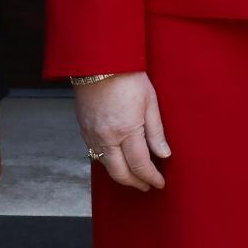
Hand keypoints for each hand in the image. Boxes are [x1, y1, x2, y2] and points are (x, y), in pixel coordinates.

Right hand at [74, 72, 170, 191]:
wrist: (98, 61)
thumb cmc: (126, 76)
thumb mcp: (149, 101)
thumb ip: (156, 131)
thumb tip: (164, 154)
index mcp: (126, 130)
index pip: (140, 165)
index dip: (151, 177)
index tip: (159, 183)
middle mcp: (107, 137)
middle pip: (120, 173)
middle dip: (135, 183)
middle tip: (147, 185)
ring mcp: (92, 135)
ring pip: (106, 166)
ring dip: (121, 175)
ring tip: (134, 175)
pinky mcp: (84, 129)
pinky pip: (95, 154)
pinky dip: (108, 162)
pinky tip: (117, 159)